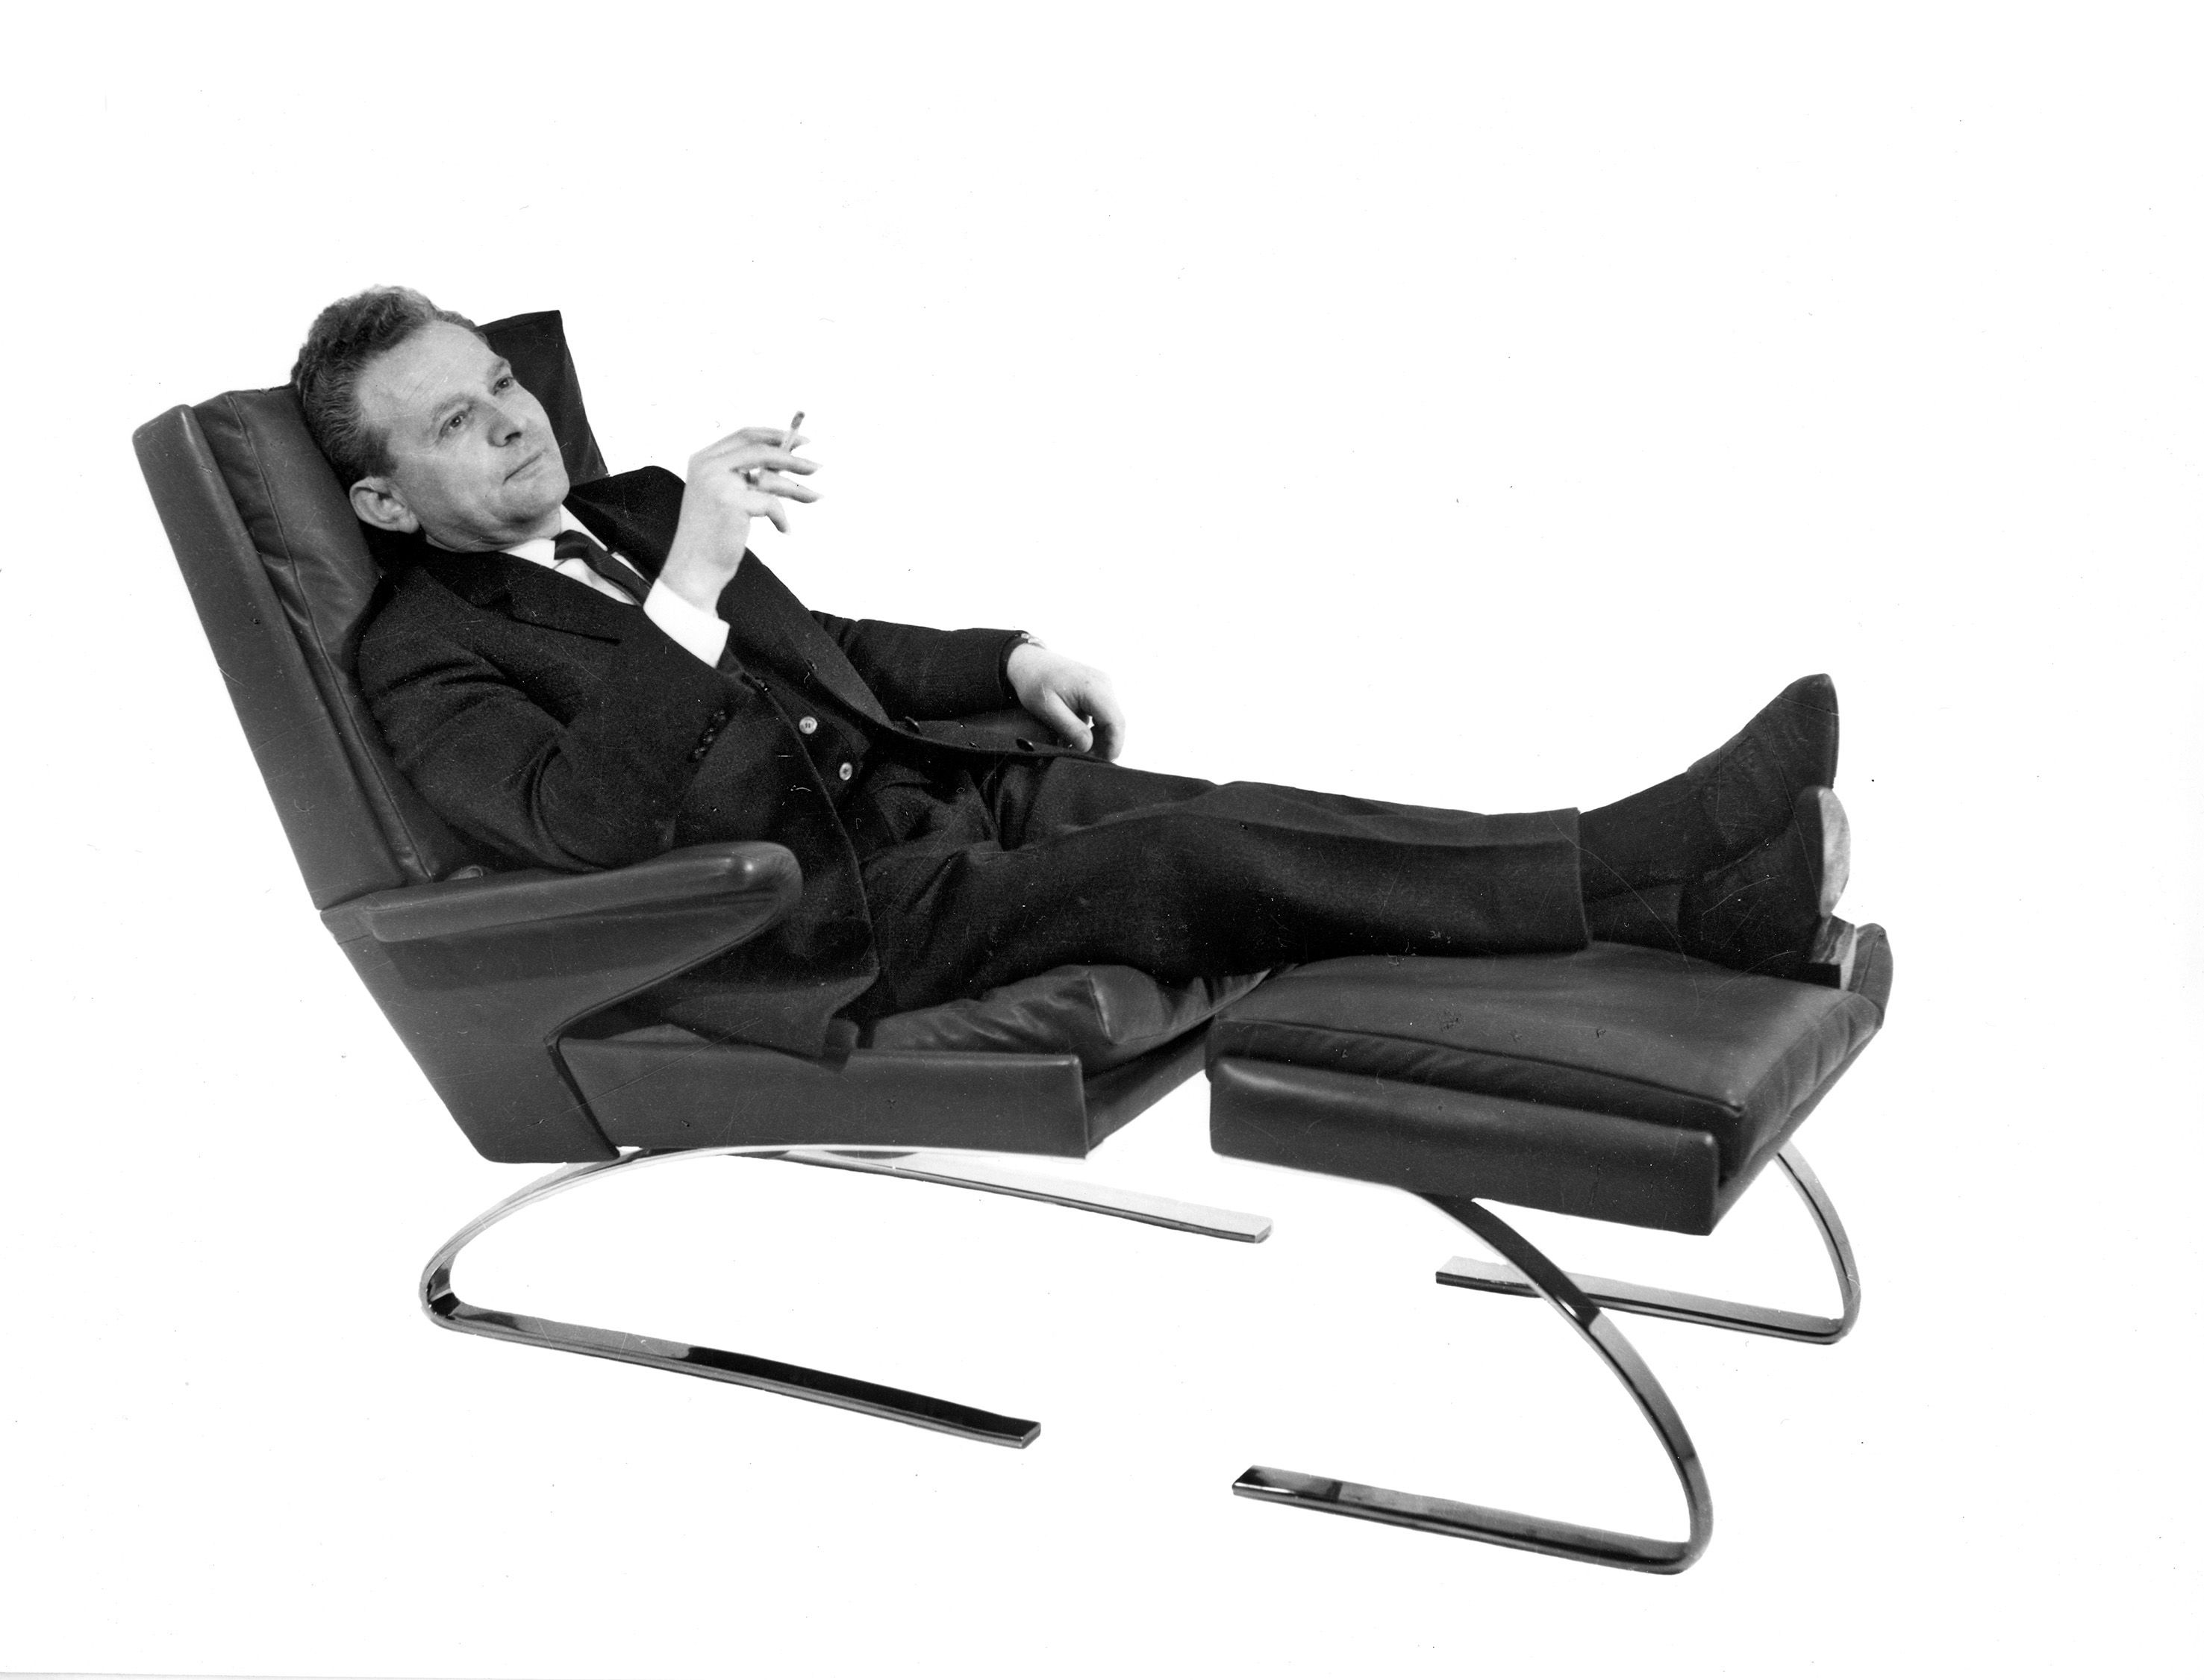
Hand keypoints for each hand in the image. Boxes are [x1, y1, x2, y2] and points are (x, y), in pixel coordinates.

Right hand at [656, 426, 817, 612]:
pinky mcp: (731, 501)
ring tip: (816, 497)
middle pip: (761, 450)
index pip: (745, 435)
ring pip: (770, 477)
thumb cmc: (713, 535)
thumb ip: (749, 476)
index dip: (775, 435)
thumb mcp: (728, 496)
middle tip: (817, 466)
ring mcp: (718, 481)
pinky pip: (771, 504)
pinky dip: (782, 518)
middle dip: (793, 457)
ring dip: (798, 489)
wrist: (695, 567)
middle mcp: (708, 465)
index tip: (800, 441)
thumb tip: (789, 460)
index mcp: (704, 459)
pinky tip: (784, 530)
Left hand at [1006, 641, 1125, 758]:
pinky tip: (1080, 737)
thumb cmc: (1034, 681)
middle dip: (1106, 745)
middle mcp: (1103, 683)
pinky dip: (1096, 728)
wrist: (1029, 661)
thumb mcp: (1047, 709)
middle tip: (1086, 759)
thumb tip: (1088, 747)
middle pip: (1116, 722)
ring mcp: (1102, 684)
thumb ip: (1070, 728)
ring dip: (1100, 738)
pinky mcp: (1098, 688)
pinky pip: (1104, 713)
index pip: (1115, 722)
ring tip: (1080, 750)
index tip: (1101, 762)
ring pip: (1111, 719)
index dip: (1113, 746)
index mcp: (1093, 686)